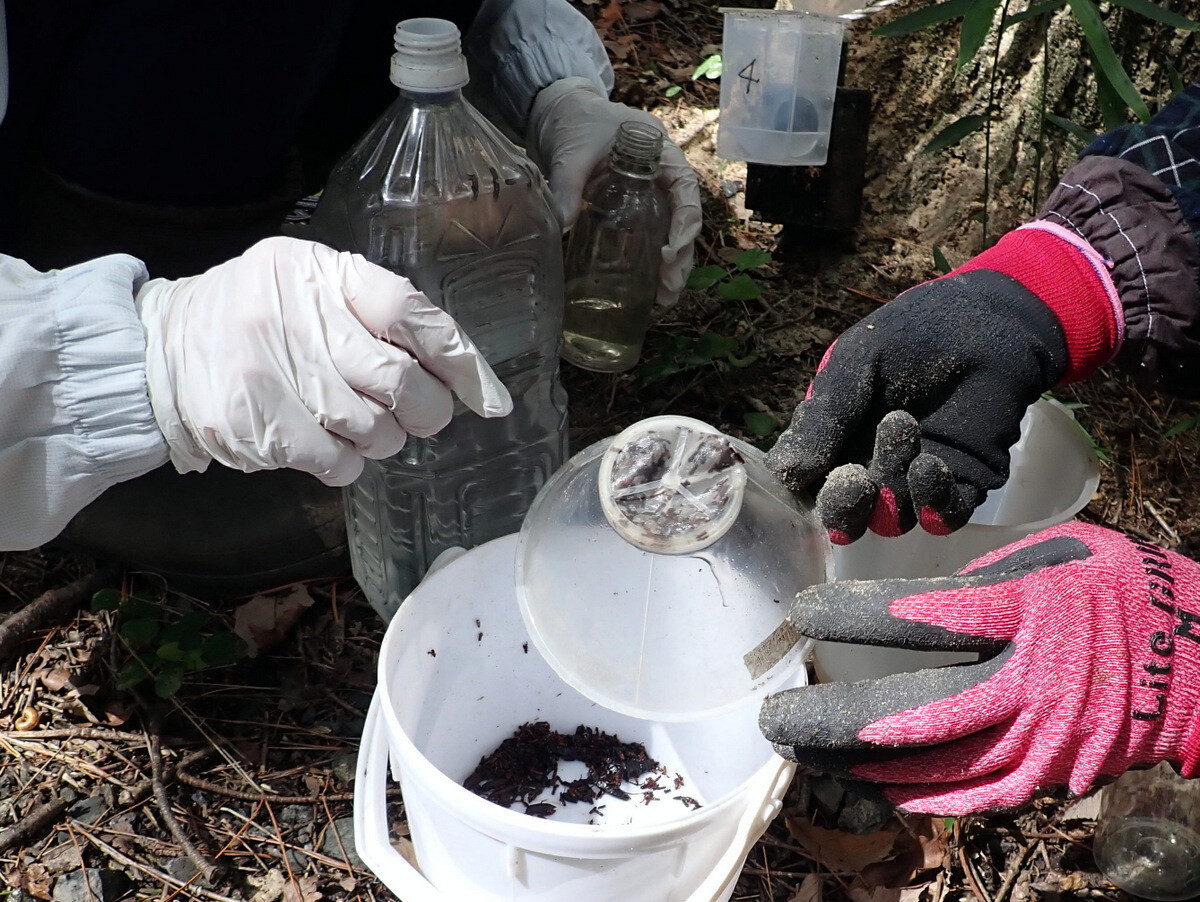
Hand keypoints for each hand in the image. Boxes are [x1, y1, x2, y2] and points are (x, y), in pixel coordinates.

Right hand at [136, 236, 511, 484]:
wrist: (161, 347)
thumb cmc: (260, 317)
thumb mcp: (315, 286)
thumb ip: (385, 317)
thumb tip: (476, 382)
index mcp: (321, 272)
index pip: (408, 310)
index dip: (457, 357)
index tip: (485, 394)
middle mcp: (297, 314)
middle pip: (399, 379)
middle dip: (426, 410)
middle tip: (420, 416)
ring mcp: (270, 369)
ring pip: (373, 428)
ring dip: (382, 438)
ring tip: (362, 425)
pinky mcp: (252, 422)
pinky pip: (336, 461)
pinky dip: (347, 462)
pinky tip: (332, 447)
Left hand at [528, 77, 700, 306]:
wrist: (561, 113)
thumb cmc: (576, 123)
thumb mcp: (572, 152)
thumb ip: (568, 185)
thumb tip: (560, 224)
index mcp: (661, 153)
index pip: (686, 188)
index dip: (685, 221)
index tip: (671, 251)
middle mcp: (662, 177)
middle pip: (683, 219)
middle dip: (680, 257)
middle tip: (668, 289)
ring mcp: (649, 195)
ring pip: (670, 233)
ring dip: (670, 267)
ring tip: (662, 300)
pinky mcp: (631, 209)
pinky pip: (648, 237)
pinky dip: (650, 263)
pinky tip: (646, 289)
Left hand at [759, 522, 1199, 814]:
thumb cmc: (1121, 589)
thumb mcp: (1056, 552)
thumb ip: (982, 577)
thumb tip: (912, 604)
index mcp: (1028, 611)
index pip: (920, 617)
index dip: (851, 618)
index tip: (802, 614)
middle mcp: (1031, 682)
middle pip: (913, 714)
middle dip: (833, 722)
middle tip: (777, 722)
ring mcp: (1042, 738)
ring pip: (934, 766)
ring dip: (860, 766)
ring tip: (804, 756)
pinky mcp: (1052, 772)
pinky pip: (974, 795)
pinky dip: (919, 794)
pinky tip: (874, 788)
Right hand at [767, 223, 1121, 542]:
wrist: (988, 319)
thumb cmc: (913, 333)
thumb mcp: (854, 363)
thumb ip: (823, 417)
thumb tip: (784, 474)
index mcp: (833, 441)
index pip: (805, 483)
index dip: (799, 490)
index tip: (799, 478)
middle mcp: (868, 468)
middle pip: (844, 514)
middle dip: (843, 507)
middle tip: (853, 480)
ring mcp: (915, 481)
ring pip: (891, 518)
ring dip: (891, 489)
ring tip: (903, 429)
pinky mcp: (962, 484)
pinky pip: (943, 516)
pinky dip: (933, 503)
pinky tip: (930, 466)